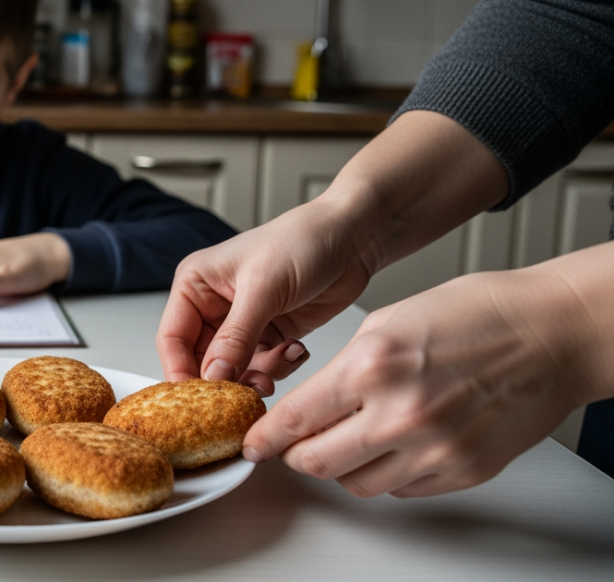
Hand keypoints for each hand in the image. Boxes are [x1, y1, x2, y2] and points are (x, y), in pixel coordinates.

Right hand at [156, 197, 372, 394]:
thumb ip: (235, 337)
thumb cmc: (301, 242)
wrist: (352, 239)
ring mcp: (242, 323)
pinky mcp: (270, 335)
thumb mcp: (263, 289)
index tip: (197, 401)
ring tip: (282, 360)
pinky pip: (264, 366)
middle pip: (201, 360)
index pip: (172, 338)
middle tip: (248, 390)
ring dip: (258, 374)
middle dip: (225, 378)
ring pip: (234, 369)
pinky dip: (280, 366)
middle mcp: (213, 305)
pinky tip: (297, 349)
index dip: (181, 371)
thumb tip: (213, 377)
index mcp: (195, 285)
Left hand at [244, 251, 613, 497]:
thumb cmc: (475, 315)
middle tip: (294, 446)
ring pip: (359, 484)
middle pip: (318, 463)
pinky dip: (388, 472)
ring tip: (349, 440)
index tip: (254, 442)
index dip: (266, 436)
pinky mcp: (464, 470)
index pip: (296, 420)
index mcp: (371, 367)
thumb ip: (343, 369)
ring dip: (343, 467)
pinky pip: (404, 489)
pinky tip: (393, 445)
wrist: (550, 333)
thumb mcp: (386, 322)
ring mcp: (435, 448)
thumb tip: (310, 405)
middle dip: (297, 455)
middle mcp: (400, 414)